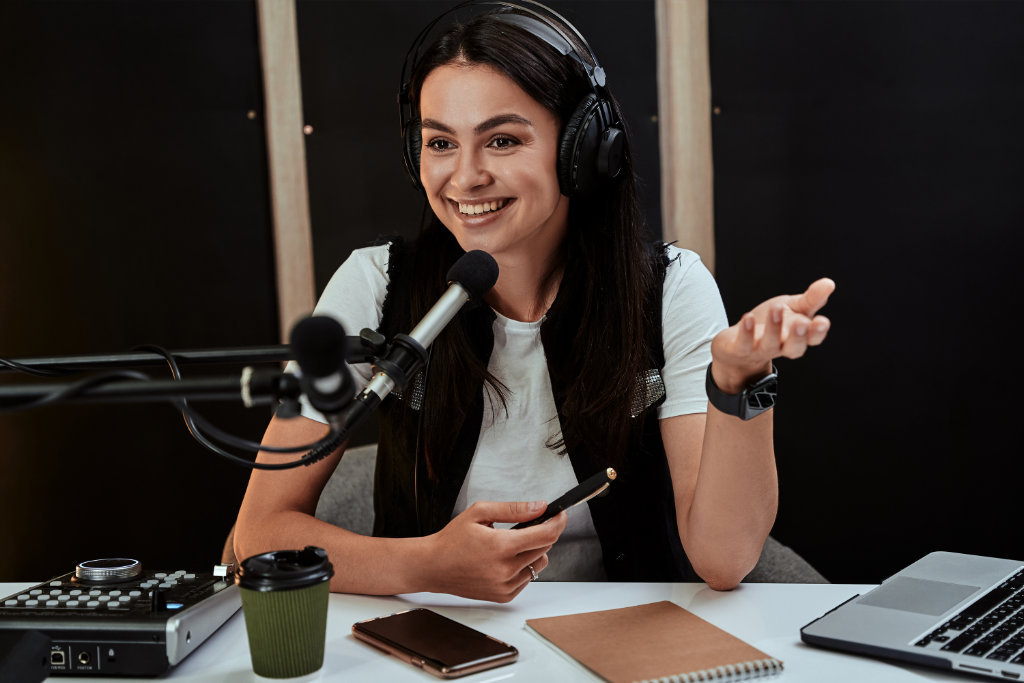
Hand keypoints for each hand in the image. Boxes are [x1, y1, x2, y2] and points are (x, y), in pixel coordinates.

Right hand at [424, 500, 566, 602]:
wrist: (433, 566)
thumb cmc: (452, 540)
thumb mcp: (480, 513)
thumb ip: (513, 509)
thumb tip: (540, 506)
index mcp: (501, 547)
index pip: (545, 535)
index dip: (558, 522)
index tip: (560, 514)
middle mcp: (505, 569)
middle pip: (545, 548)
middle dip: (543, 533)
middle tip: (529, 524)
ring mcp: (505, 585)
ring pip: (539, 564)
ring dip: (534, 551)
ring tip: (512, 543)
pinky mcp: (504, 596)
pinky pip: (528, 578)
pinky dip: (523, 566)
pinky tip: (505, 559)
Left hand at [711, 278, 835, 391]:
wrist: (737, 345)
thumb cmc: (771, 324)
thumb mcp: (792, 308)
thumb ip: (811, 299)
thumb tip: (829, 283)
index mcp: (797, 336)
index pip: (812, 338)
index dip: (818, 332)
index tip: (822, 321)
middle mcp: (781, 346)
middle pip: (794, 348)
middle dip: (798, 337)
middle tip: (802, 323)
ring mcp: (760, 349)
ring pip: (769, 344)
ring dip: (773, 328)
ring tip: (776, 309)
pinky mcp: (740, 349)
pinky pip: (744, 344)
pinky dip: (746, 332)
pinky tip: (748, 317)